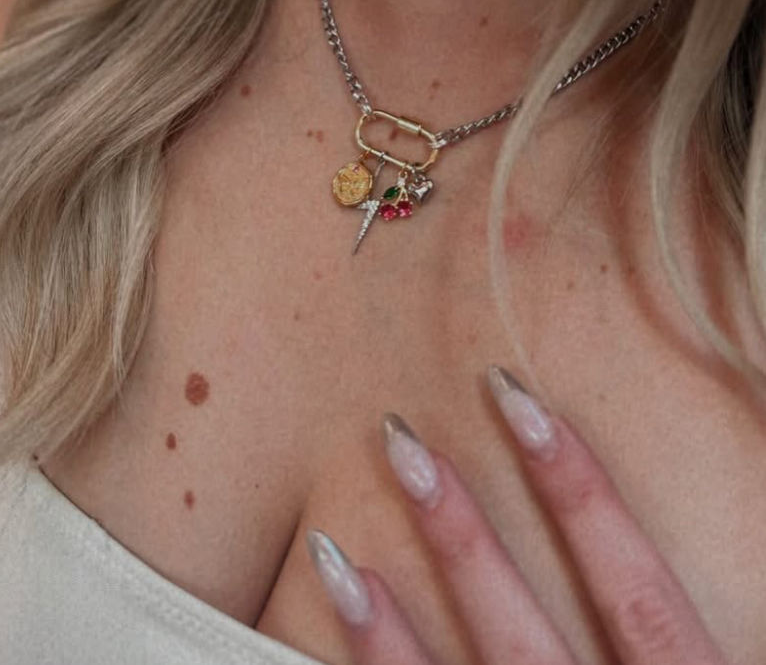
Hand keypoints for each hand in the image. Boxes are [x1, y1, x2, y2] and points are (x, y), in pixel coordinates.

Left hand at [307, 367, 728, 664]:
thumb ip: (713, 628)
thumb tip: (708, 579)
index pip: (632, 591)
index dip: (581, 493)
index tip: (523, 406)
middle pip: (521, 640)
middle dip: (459, 538)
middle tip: (400, 443)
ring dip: (387, 641)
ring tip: (332, 552)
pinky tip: (334, 653)